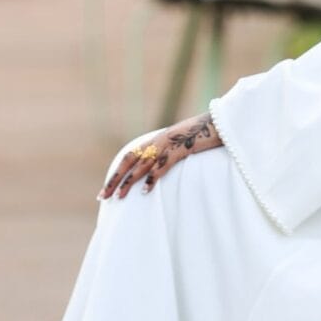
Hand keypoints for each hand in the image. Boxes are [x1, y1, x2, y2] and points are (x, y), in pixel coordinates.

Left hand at [100, 113, 222, 198]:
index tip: (105, 190)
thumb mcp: (179, 145)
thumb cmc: (199, 136)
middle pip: (129, 161)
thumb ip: (166, 154)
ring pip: (142, 165)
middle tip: (102, 197)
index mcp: (154, 141)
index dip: (116, 173)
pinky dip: (152, 178)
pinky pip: (162, 165)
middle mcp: (156, 142)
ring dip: (129, 182)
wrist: (217, 123)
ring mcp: (167, 144)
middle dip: (115, 180)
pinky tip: (144, 191)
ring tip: (119, 197)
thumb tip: (157, 171)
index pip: (128, 158)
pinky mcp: (180, 148)